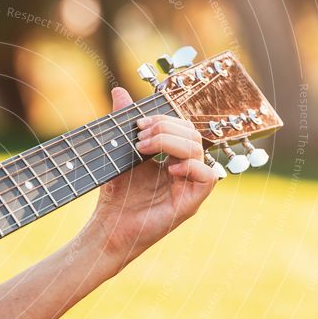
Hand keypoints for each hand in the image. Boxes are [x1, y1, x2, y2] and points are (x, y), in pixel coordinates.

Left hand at [84, 87, 216, 266]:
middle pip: (192, 135)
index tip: (139, 123)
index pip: (181, 128)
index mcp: (171, 158)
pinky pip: (209, 177)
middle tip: (140, 135)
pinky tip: (169, 169)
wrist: (108, 227)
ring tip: (144, 149)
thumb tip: (119, 91)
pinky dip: (192, 167)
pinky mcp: (190, 203)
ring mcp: (188, 186)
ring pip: (199, 151)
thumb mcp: (118, 153)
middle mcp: (184, 170)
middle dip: (167, 128)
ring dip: (172, 143)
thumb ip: (122, 123)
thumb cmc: (115, 195)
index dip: (165, 120)